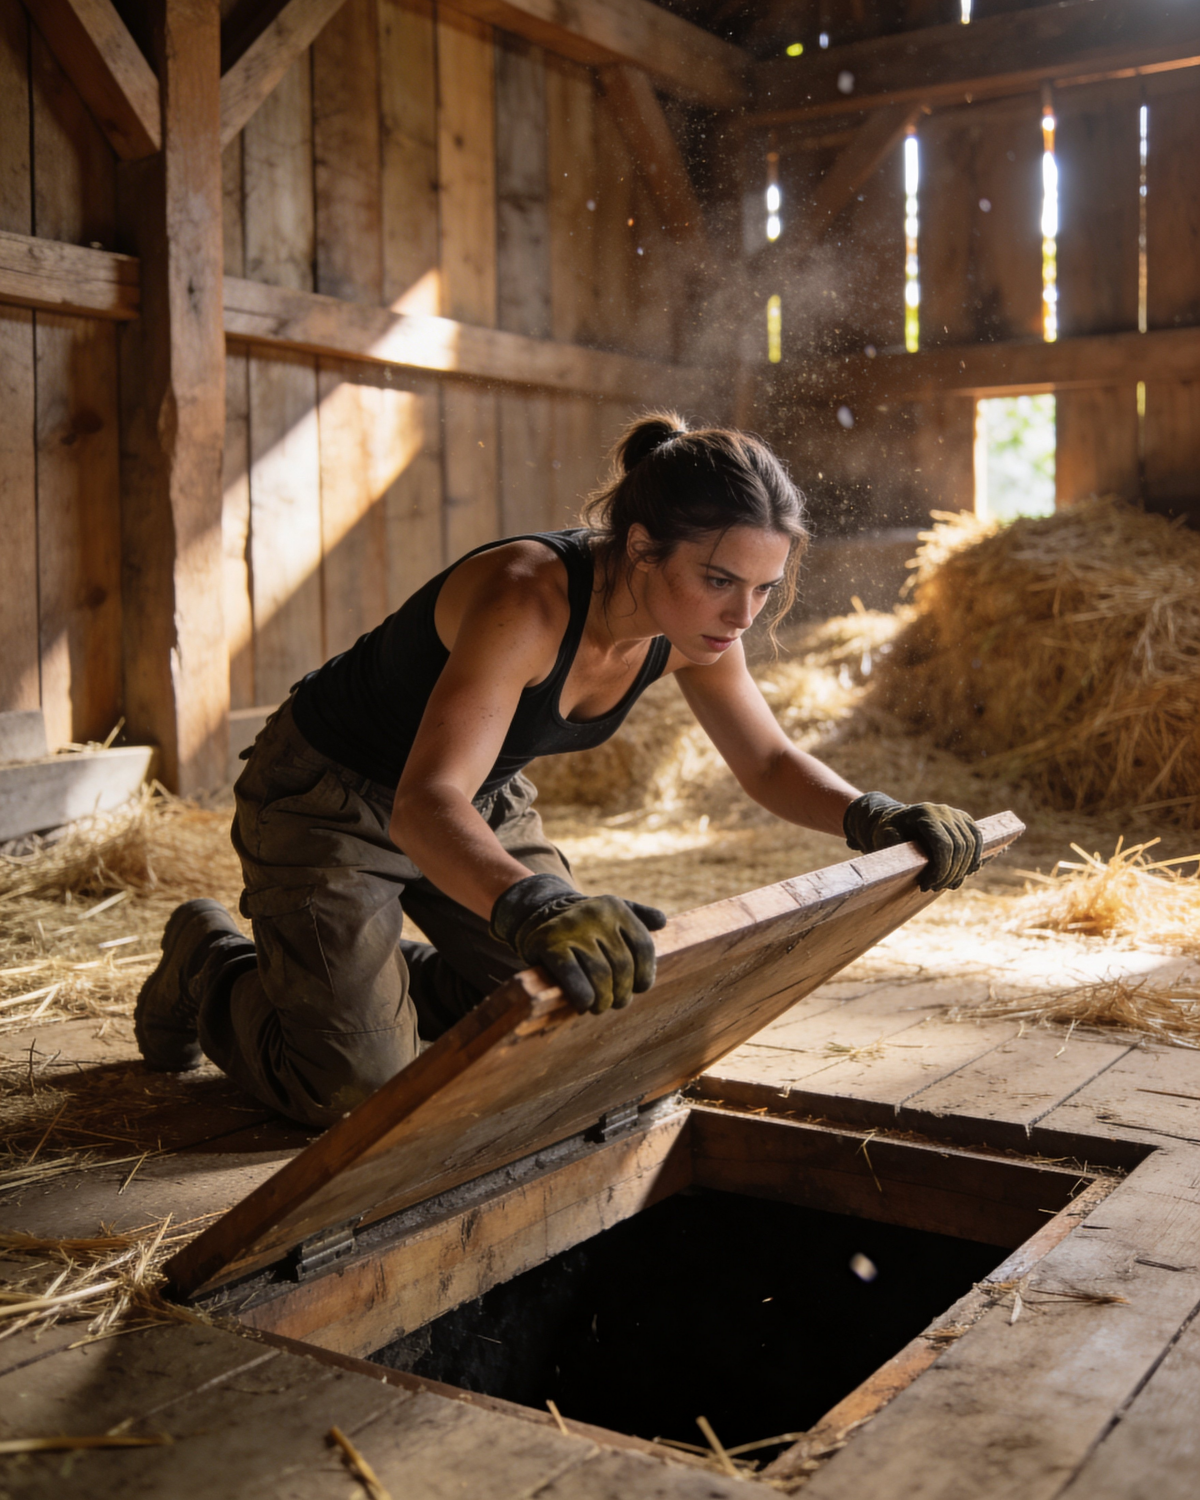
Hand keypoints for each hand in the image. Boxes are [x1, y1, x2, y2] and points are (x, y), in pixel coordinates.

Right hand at [490, 873, 666, 1013]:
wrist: (538, 911)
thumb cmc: (584, 922)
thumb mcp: (610, 909)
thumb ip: (638, 915)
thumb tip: (662, 922)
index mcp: (616, 908)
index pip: (643, 946)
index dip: (646, 973)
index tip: (640, 987)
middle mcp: (596, 915)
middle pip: (622, 965)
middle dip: (623, 991)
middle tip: (618, 1001)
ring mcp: (572, 929)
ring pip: (600, 975)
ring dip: (604, 999)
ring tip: (601, 1006)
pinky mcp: (549, 944)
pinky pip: (573, 977)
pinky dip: (583, 996)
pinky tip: (585, 1004)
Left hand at [843, 792, 982, 892]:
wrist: (895, 819)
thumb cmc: (887, 831)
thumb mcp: (884, 838)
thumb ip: (896, 848)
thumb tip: (913, 864)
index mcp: (924, 813)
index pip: (944, 845)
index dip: (940, 870)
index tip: (926, 885)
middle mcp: (944, 811)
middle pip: (960, 848)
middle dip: (950, 873)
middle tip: (935, 887)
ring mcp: (957, 814)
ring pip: (971, 846)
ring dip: (962, 870)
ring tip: (947, 884)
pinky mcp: (965, 820)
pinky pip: (977, 841)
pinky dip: (973, 859)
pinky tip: (962, 874)